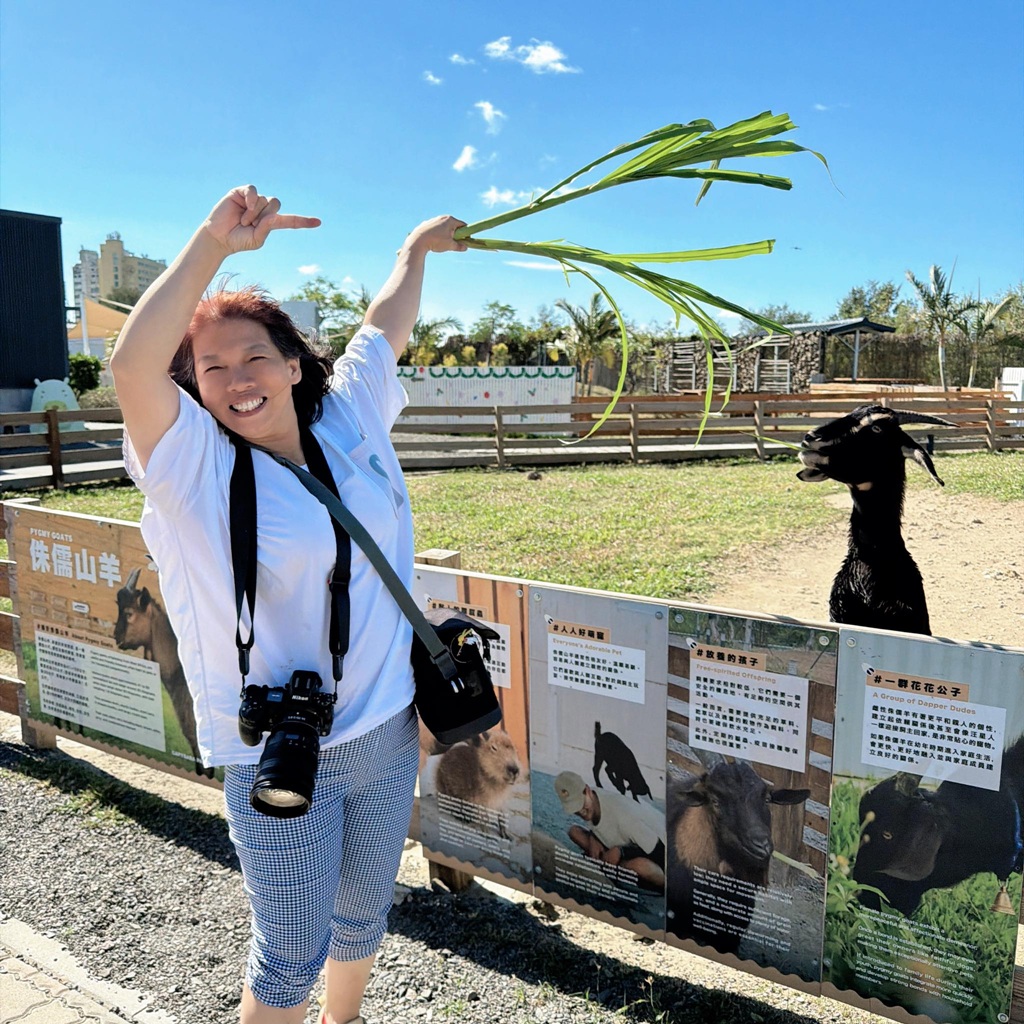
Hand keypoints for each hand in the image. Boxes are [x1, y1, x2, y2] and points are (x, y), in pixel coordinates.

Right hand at [203, 185, 320, 253]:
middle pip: (276, 204)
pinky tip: (245, 206)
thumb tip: (274, 216)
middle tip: (251, 225)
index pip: (290, 220)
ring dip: (254, 213)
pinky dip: (252, 199)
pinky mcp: (242, 192)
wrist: (219, 237)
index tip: (318, 223)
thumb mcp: (257, 238)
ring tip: (242, 220)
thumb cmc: (239, 240)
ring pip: (264, 200)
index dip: (303, 221)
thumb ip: (267, 227)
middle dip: (265, 216)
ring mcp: (253, 200)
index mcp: (271, 222)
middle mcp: (264, 209)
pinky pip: (254, 190)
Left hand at [403, 215, 467, 254]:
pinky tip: (434, 241)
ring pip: (443, 227)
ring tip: (442, 243)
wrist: (418, 240)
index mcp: (450, 220)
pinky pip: (435, 229)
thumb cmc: (436, 241)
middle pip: (453, 225)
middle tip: (454, 243)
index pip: (463, 225)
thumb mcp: (450, 245)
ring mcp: (434, 219)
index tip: (466, 240)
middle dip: (455, 234)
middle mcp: (442, 217)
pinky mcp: (427, 223)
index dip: (466, 233)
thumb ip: (459, 246)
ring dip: (446, 234)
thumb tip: (465, 248)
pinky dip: (437, 234)